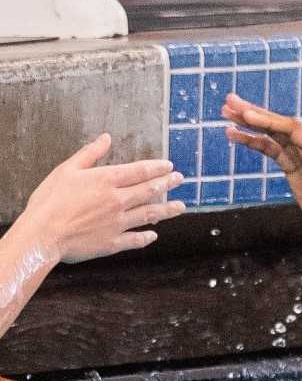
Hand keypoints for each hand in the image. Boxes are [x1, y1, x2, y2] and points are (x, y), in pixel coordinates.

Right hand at [21, 134, 185, 263]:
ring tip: (180, 206)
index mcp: (106, 181)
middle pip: (149, 190)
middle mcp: (117, 201)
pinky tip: (154, 234)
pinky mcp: (113, 242)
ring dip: (167, 210)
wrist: (42, 234)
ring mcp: (118, 223)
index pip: (140, 171)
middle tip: (180, 180)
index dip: (157, 168)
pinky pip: (136, 239)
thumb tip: (106, 138)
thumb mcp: (66, 170)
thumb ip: (90, 154)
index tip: (169, 166)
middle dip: (167, 184)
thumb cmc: (49, 201)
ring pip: (149, 214)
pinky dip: (147, 236)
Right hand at [222, 93, 301, 238]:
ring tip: (225, 111)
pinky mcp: (291, 163)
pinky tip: (233, 135)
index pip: (291, 129)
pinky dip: (252, 140)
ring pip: (271, 133)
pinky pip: (269, 147)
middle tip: (229, 101)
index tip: (246, 115)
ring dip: (249, 122)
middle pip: (279, 124)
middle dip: (254, 113)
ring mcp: (299, 154)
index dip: (269, 121)